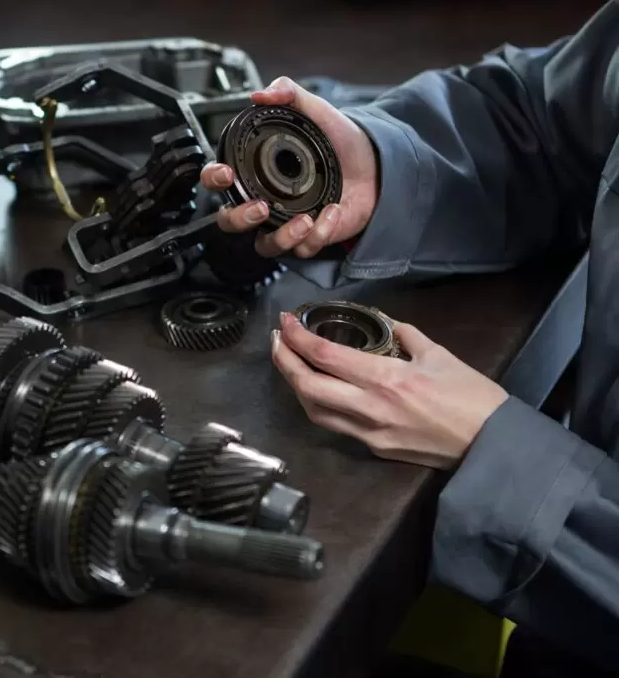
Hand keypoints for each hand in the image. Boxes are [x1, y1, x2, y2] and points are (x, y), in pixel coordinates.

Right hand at [201, 77, 378, 258]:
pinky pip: (304, 249)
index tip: (225, 173)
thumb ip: (288, 94)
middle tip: (260, 207)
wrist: (376, 163)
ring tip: (304, 221)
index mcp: (256, 172)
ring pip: (265, 246)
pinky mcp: (310, 238)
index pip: (219, 180)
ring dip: (281, 237)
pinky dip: (319, 234)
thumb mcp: (315, 110)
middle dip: (240, 218)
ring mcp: (285, 222)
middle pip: (230, 222)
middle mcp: (265, 200)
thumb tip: (260, 94)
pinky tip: (333, 211)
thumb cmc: (339, 141)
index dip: (213, 178)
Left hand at [271, 312, 508, 468]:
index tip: (286, 321)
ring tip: (290, 363)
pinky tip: (318, 389)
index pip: (324, 356)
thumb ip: (406, 336)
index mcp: (386, 379)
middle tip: (278, 340)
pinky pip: (336, 425)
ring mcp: (369, 433)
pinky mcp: (375, 449)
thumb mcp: (439, 355)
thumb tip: (387, 324)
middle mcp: (370, 408)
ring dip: (295, 386)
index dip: (297, 337)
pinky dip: (319, 405)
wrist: (492, 446)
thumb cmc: (472, 397)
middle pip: (307, 387)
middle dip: (283, 361)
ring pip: (314, 411)